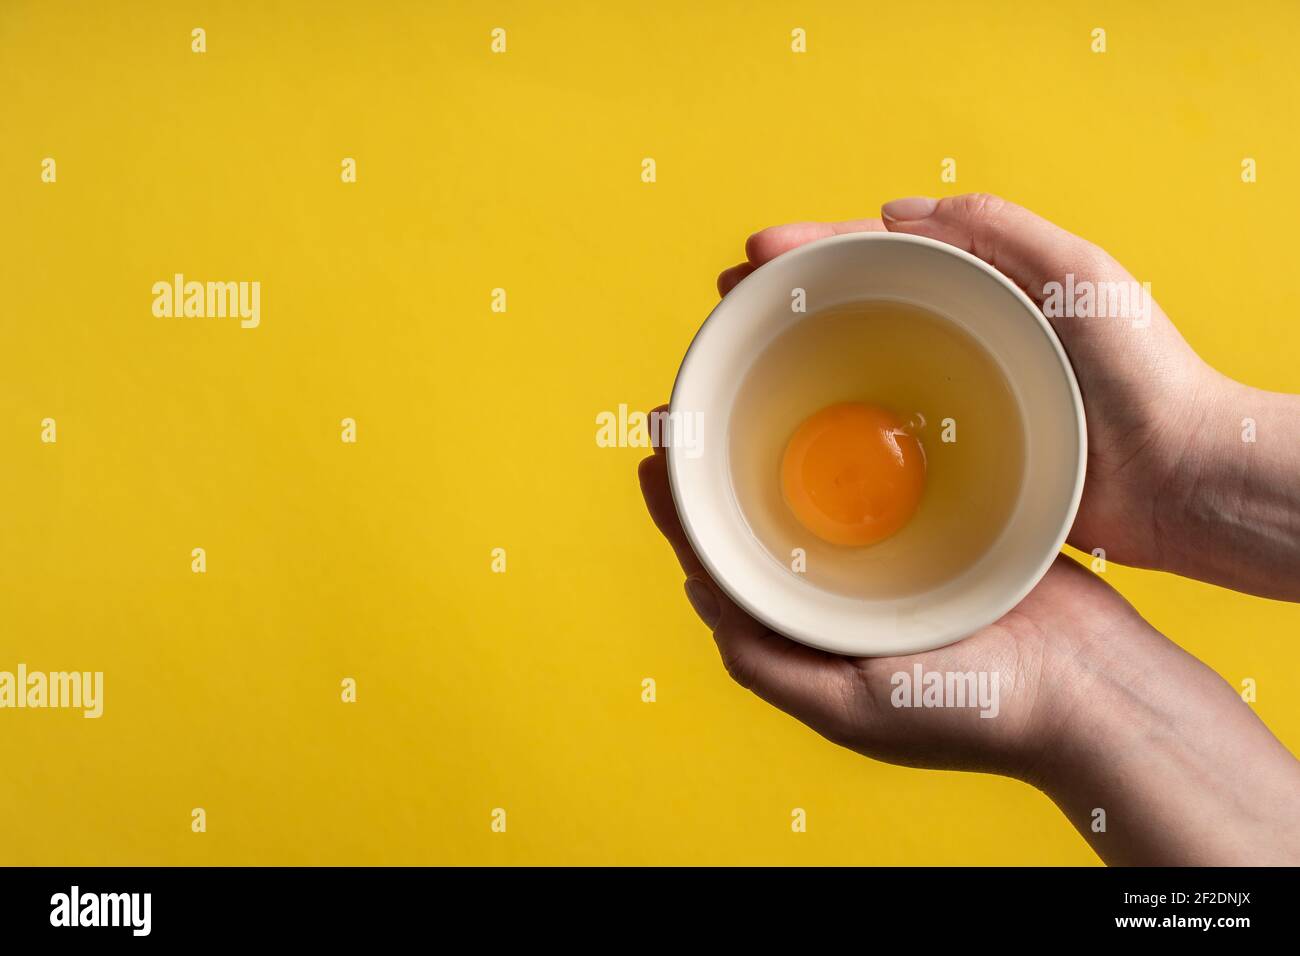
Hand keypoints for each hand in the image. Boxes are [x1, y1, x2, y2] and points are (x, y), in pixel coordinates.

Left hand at [640, 438, 1299, 864]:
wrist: (1092, 691)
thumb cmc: (976, 710)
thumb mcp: (849, 705)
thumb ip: (767, 665)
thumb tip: (698, 596)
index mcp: (808, 644)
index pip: (721, 572)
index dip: (681, 519)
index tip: (655, 460)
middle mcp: (837, 605)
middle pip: (759, 529)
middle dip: (719, 476)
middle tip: (690, 412)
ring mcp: (886, 569)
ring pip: (812, 503)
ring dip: (775, 456)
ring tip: (738, 401)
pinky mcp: (936, 535)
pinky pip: (875, 489)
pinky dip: (847, 454)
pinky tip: (830, 413)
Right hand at [719, 196, 1299, 599]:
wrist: (1178, 481)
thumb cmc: (1142, 377)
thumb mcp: (1082, 276)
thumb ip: (1002, 229)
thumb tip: (894, 209)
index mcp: (981, 287)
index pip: (878, 256)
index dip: (812, 250)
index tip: (754, 254)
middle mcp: (956, 336)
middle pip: (852, 307)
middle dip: (785, 298)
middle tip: (726, 300)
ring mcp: (948, 397)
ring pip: (855, 366)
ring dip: (794, 356)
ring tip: (736, 350)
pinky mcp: (949, 459)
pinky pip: (875, 431)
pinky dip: (829, 423)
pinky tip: (789, 425)